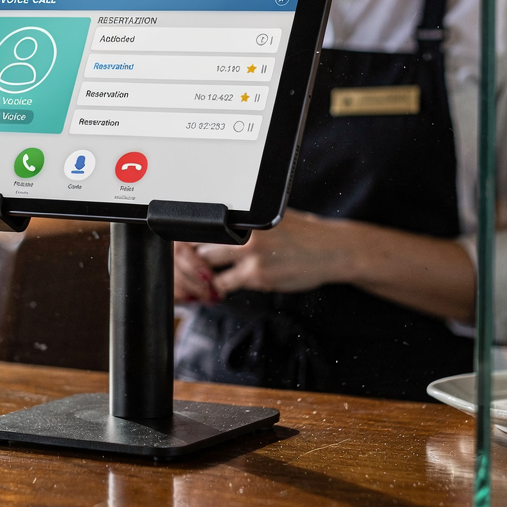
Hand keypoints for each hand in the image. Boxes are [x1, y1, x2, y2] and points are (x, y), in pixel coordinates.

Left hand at [176, 210, 475, 323]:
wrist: (332, 250)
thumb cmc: (302, 232)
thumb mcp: (271, 217)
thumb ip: (243, 221)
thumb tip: (211, 225)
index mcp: (246, 215)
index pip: (202, 222)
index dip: (182, 235)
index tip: (174, 244)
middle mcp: (246, 232)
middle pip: (197, 244)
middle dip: (185, 258)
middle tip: (180, 266)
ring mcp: (251, 255)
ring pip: (206, 266)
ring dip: (197, 275)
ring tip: (193, 279)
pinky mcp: (259, 277)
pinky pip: (224, 285)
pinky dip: (214, 290)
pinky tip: (212, 291)